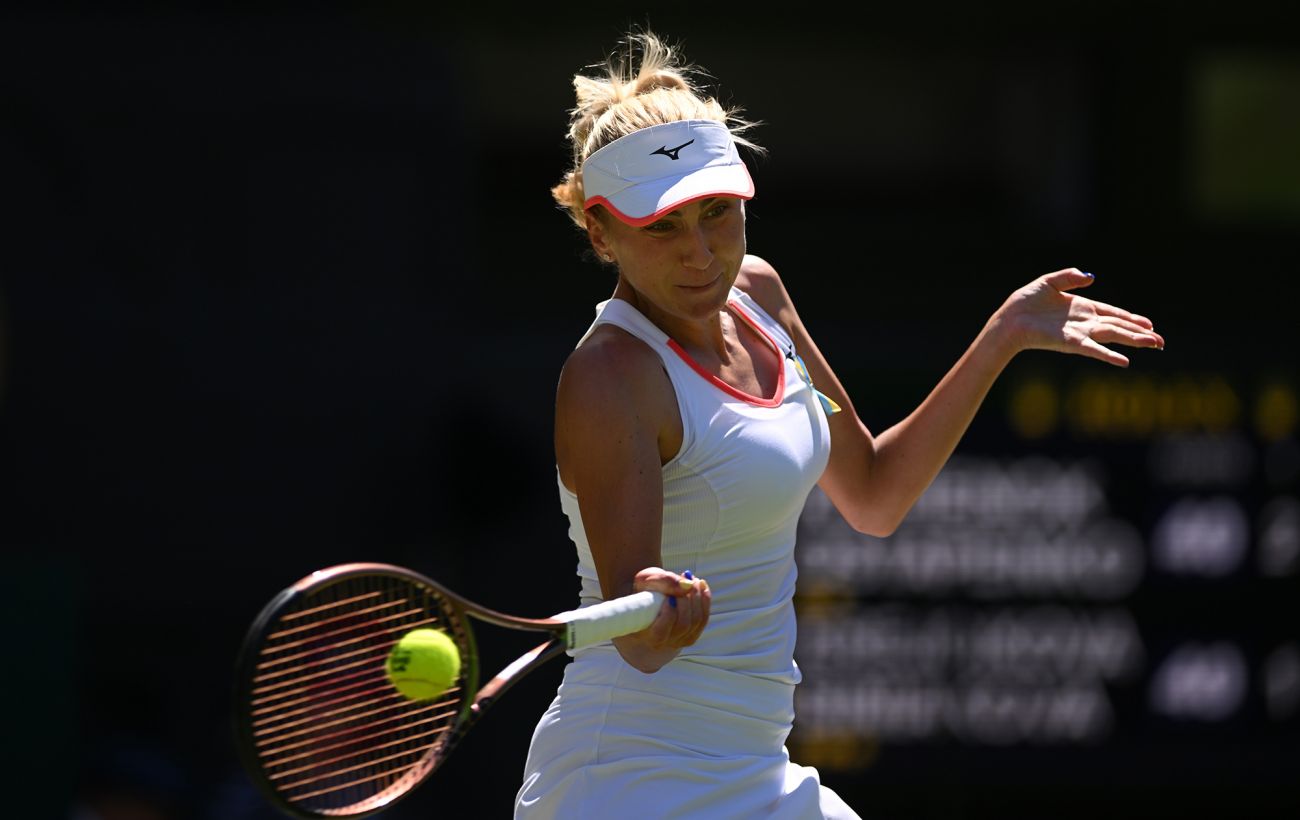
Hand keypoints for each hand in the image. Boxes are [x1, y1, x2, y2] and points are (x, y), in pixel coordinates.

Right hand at [611, 567, 711, 671]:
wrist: (647, 595)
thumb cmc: (643, 589)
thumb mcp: (646, 579)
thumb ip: (664, 581)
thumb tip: (687, 585)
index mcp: (644, 634)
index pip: (660, 632)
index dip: (668, 614)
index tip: (669, 596)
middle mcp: (662, 643)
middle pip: (683, 625)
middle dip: (686, 600)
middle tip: (684, 580)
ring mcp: (679, 641)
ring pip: (696, 621)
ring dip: (697, 598)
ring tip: (692, 580)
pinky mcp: (691, 634)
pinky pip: (703, 619)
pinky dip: (705, 600)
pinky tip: (701, 585)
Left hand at [995, 268, 1163, 366]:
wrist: (1009, 319)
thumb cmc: (1025, 302)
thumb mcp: (1049, 282)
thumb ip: (1070, 277)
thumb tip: (1091, 277)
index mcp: (1082, 308)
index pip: (1112, 313)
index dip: (1131, 318)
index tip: (1149, 324)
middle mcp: (1084, 322)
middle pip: (1118, 327)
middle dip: (1140, 333)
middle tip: (1161, 341)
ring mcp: (1080, 333)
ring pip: (1113, 336)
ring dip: (1134, 341)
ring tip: (1154, 345)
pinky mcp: (1071, 343)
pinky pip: (1094, 349)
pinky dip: (1109, 355)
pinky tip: (1125, 361)